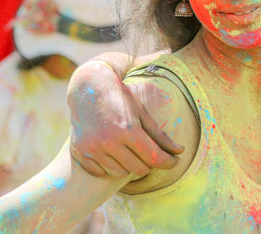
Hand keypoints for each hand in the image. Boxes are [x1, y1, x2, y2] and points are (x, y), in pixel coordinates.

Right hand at [67, 61, 183, 178]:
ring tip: (130, 150)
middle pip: (139, 169)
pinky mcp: (80, 152)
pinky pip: (101, 172)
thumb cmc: (120, 97)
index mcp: (128, 129)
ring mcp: (92, 148)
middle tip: (149, 152)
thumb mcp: (142, 113)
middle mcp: (109, 141)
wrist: (88, 87)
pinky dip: (109, 167)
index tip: (175, 161)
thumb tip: (180, 151)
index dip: (169, 162)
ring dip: (129, 165)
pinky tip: (113, 154)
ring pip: (121, 173)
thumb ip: (160, 135)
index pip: (154, 158)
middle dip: (149, 163)